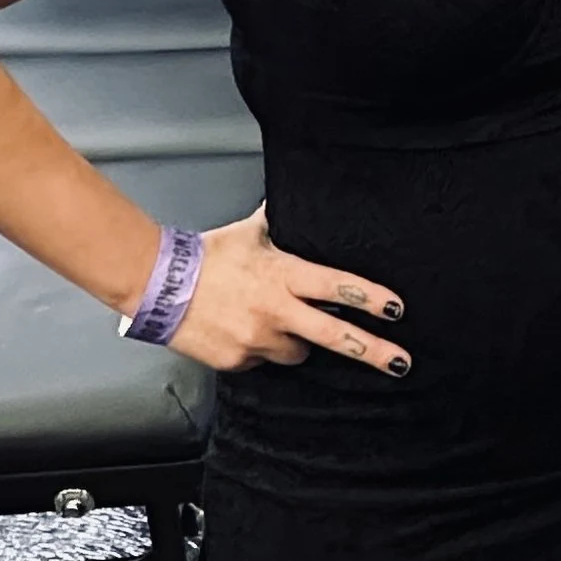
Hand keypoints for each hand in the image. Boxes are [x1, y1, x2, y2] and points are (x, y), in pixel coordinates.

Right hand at [158, 207, 409, 373]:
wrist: (158, 285)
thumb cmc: (205, 256)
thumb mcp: (250, 233)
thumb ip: (278, 222)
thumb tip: (294, 198)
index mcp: (283, 276)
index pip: (337, 287)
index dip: (370, 298)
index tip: (396, 309)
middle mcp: (276, 311)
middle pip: (335, 335)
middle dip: (372, 350)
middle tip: (401, 362)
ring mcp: (258, 340)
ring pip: (296, 351)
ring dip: (294, 341)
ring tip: (272, 321)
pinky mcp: (239, 361)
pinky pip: (263, 361)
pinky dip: (260, 349)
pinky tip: (242, 330)